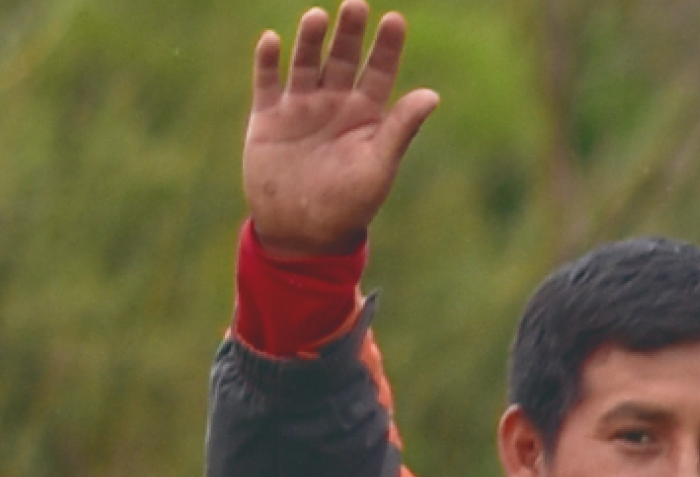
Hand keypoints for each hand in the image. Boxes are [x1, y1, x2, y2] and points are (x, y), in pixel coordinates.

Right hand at [239, 5, 443, 256]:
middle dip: (348, 33)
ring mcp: (300, 107)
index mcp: (366, 114)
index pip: (379, 71)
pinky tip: (271, 40)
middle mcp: (334, 103)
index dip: (386, 46)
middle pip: (342, 58)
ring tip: (318, 17)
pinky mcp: (267, 117)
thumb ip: (401, 129)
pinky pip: (267, 82)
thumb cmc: (349, 204)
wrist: (302, 231)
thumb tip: (432, 95)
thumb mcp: (379, 166)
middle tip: (355, 4)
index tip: (395, 19)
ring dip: (310, 41)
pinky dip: (267, 61)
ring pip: (306, 63)